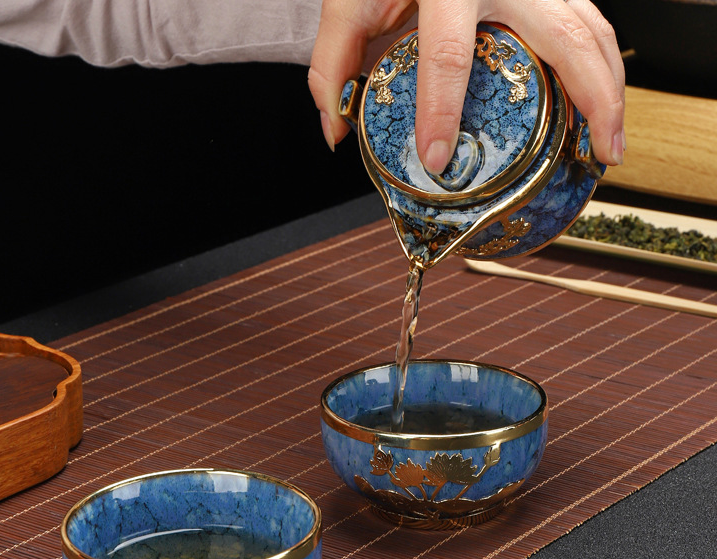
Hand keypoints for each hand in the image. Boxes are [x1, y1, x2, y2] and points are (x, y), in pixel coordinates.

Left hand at [308, 0, 624, 171]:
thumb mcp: (350, 3)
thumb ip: (334, 64)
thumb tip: (338, 130)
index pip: (447, 55)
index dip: (441, 111)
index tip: (438, 158)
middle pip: (567, 38)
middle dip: (591, 100)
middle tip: (598, 153)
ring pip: (592, 28)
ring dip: (610, 87)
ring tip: (609, 143)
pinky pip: (587, 23)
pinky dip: (599, 66)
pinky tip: (599, 104)